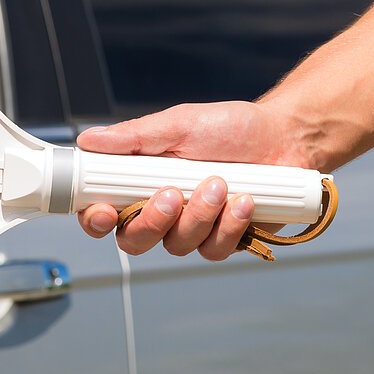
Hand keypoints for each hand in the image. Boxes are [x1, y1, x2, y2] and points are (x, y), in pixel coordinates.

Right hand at [74, 101, 313, 258]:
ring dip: (198, 216)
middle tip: (172, 195)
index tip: (105, 211)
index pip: (103, 212)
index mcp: (141, 183)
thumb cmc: (230, 128)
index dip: (96, 220)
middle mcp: (163, 211)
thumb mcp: (179, 124)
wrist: (284, 137)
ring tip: (220, 183)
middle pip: (134, 241)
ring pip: (178, 245)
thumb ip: (134, 137)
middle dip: (152, 222)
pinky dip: (229, 225)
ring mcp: (194, 228)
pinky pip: (215, 249)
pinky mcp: (226, 240)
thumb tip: (89, 140)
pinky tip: (244, 201)